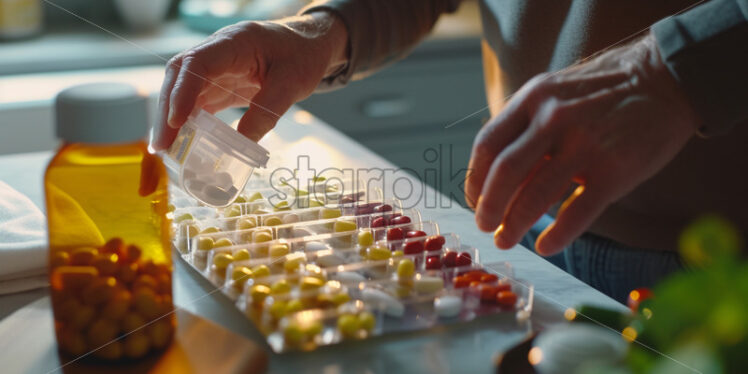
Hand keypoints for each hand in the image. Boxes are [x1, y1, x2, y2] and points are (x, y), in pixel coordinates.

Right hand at [151, 11, 347, 149]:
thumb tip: (242, 144)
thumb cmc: (302, 57)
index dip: (182, 92)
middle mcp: (218, 51)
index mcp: (235, 42)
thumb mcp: (292, 85)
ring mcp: (216, 67)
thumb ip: (267, 112)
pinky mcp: (220, 83)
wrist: (308, 46)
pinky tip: (183, 142)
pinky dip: (188, 121)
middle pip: (180, 76)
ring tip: (167, 149)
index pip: (197, 63)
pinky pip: (198, 100)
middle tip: (161, 144)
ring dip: (172, 118)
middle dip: (167, 110)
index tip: (175, 121)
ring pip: (183, 90)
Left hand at [465, 32, 698, 255]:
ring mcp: (585, 145)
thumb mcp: (556, 92)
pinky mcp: (616, 170)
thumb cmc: (604, 91)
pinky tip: (546, 247)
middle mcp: (553, 119)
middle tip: (485, 226)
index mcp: (533, 98)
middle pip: (504, 174)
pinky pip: (577, 212)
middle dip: (488, 207)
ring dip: (514, 226)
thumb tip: (499, 175)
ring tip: (506, 240)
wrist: (666, 79)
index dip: (475, 178)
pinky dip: (558, 236)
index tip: (474, 198)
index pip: (487, 145)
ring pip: (535, 197)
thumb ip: (528, 126)